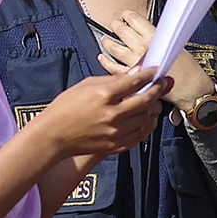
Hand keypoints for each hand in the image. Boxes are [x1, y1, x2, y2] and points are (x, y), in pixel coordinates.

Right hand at [29, 67, 167, 160]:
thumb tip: (135, 73)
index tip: (156, 72)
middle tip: (163, 84)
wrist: (53, 136)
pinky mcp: (115, 145)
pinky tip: (145, 117)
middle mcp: (111, 114)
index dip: (149, 75)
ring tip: (152, 100)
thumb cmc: (65, 108)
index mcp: (103, 96)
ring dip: (152, 107)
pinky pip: (139, 134)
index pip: (135, 82)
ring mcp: (115, 132)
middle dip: (158, 90)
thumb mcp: (86, 85)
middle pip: (145, 100)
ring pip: (145, 118)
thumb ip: (113, 80)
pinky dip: (145, 125)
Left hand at [91, 10, 214, 112]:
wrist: (190, 89)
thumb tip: (147, 31)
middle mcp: (142, 48)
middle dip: (117, 25)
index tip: (125, 15)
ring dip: (108, 41)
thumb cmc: (188, 69)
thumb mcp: (177, 46)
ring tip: (105, 38)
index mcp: (155, 38)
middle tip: (115, 24)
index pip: (136, 20)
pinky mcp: (131, 76)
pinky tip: (102, 57)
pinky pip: (112, 67)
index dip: (128, 16)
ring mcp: (134, 62)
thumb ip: (160, 39)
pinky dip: (105, 61)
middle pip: (122, 31)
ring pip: (114, 47)